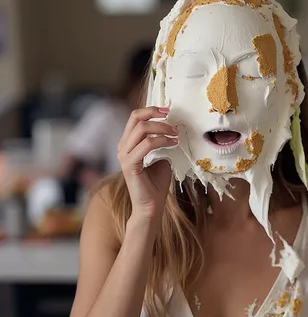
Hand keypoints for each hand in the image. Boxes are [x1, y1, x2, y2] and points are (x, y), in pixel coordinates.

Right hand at [117, 107, 177, 223]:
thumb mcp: (162, 158)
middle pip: (136, 118)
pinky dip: (162, 141)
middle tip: (175, 125)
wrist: (152, 206)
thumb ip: (162, 144)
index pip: (135, 117)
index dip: (151, 110)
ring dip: (163, 129)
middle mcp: (123, 147)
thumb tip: (172, 133)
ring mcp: (124, 155)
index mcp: (128, 143)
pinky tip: (173, 144)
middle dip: (157, 116)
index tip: (168, 110)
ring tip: (176, 136)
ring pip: (142, 129)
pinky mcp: (130, 165)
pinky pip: (147, 144)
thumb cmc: (157, 184)